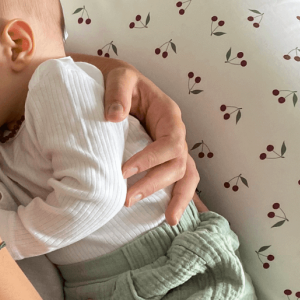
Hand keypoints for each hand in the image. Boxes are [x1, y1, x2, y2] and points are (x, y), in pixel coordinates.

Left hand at [69, 54, 197, 225]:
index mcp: (169, 115)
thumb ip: (118, 94)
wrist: (118, 85)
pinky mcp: (164, 160)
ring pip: (186, 176)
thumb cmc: (120, 81)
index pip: (168, 142)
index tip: (124, 171)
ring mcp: (173, 149)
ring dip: (177, 198)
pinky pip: (178, 180)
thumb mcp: (119, 78)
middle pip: (177, 164)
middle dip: (155, 184)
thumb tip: (114, 117)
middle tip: (127, 200)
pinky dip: (179, 198)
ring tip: (169, 220)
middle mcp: (176, 134)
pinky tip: (170, 217)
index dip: (150, 159)